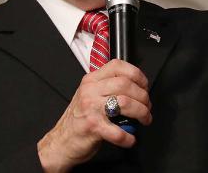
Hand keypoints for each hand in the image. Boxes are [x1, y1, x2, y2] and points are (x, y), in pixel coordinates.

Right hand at [37, 60, 151, 171]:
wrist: (61, 142)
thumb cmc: (78, 120)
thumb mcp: (89, 95)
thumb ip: (108, 87)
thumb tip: (135, 88)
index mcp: (91, 80)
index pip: (117, 66)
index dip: (137, 74)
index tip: (144, 85)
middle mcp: (90, 91)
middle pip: (126, 84)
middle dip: (143, 96)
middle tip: (146, 106)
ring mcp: (91, 108)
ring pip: (125, 102)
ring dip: (141, 112)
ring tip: (144, 119)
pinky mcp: (93, 127)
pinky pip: (117, 131)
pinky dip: (128, 136)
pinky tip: (130, 138)